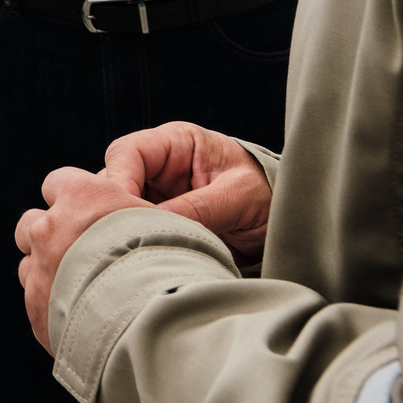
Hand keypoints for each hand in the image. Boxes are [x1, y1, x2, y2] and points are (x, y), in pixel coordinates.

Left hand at [14, 167, 151, 351]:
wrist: (153, 317)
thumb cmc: (170, 263)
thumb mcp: (167, 222)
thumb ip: (143, 215)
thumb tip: (154, 219)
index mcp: (81, 196)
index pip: (57, 182)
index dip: (72, 199)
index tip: (87, 214)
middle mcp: (50, 227)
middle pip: (32, 223)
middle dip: (49, 236)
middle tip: (78, 254)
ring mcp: (38, 269)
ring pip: (29, 265)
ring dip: (48, 273)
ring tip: (82, 290)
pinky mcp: (37, 310)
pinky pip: (37, 303)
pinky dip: (54, 308)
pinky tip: (82, 318)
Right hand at [102, 121, 271, 262]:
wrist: (289, 220)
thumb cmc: (268, 195)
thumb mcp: (239, 197)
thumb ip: (199, 207)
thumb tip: (156, 223)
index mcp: (177, 143)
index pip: (128, 152)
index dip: (119, 181)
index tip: (123, 212)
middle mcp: (158, 167)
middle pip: (113, 181)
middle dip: (115, 209)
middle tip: (127, 238)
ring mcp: (155, 195)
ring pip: (116, 209)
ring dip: (122, 230)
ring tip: (136, 252)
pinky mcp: (156, 222)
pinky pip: (131, 230)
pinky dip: (131, 244)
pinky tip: (140, 259)